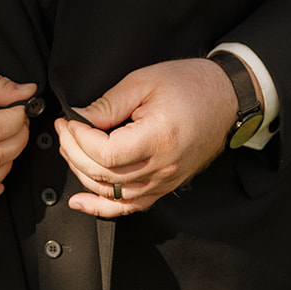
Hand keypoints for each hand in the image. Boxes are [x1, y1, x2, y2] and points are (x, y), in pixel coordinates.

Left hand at [55, 58, 249, 218]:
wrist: (226, 97)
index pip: (105, 154)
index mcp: (158, 138)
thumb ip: (108, 104)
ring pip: (112, 194)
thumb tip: (78, 118)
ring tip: (69, 149)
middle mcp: (163, 167)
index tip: (68, 122)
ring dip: (83, 174)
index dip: (78, 140)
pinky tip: (80, 202)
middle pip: (104, 175)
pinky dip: (102, 208)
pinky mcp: (165, 186)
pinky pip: (130, 206)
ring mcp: (165, 181)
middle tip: (63, 130)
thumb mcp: (144, 81)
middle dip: (73, 152)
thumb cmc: (191, 85)